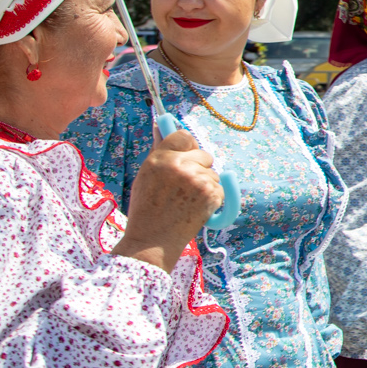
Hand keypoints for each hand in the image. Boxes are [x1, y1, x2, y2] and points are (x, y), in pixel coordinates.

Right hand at [114, 129, 223, 267]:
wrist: (152, 240)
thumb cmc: (147, 209)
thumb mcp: (146, 176)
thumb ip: (160, 153)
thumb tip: (162, 127)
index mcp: (160, 158)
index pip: (184, 136)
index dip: (187, 147)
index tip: (186, 155)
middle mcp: (179, 165)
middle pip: (204, 154)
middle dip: (199, 168)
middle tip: (183, 187)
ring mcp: (197, 179)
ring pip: (212, 173)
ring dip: (205, 184)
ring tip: (186, 201)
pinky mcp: (210, 193)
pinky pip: (220, 188)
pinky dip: (213, 198)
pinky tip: (196, 208)